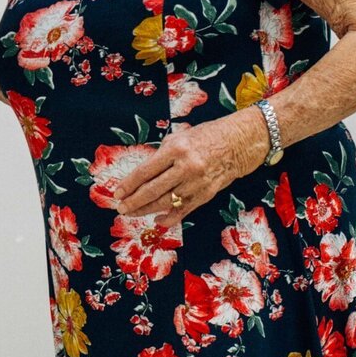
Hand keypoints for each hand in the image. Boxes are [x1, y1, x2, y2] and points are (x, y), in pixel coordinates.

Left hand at [111, 110, 269, 222]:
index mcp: (176, 148)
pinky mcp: (205, 195)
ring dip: (145, 210)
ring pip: (165, 202)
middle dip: (133, 202)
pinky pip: (182, 210)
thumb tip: (141, 175)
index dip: (128, 184)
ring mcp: (196, 183)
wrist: (238, 143)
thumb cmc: (205, 137)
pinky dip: (168, 218)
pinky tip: (157, 219)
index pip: (145, 171)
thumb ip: (161, 156)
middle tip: (120, 208)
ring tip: (132, 213)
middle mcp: (186, 167)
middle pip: (152, 190)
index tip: (117, 193)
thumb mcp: (179, 137)